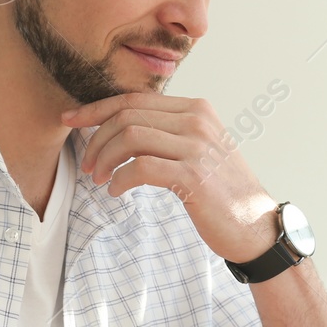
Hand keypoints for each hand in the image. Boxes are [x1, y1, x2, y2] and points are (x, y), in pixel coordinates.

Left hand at [62, 93, 277, 262]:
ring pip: (130, 137)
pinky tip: (117, 191)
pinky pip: (140, 167)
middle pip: (127, 115)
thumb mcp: (200, 150)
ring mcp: (197, 146)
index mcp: (196, 109)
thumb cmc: (222, 192)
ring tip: (100, 178)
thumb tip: (122, 128)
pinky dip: (120, 179)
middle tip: (87, 165)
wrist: (256, 227)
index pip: (134, 99)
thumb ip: (169, 133)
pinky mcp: (193, 175)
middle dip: (96, 138)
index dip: (96, 108)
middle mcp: (198, 121)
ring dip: (104, 158)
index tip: (70, 119)